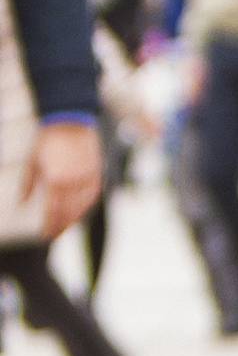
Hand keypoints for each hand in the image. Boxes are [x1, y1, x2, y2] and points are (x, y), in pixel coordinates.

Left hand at [32, 119, 102, 239]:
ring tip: (65, 226)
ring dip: (73, 219)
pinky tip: (79, 211)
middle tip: (54, 235)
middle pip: (68, 213)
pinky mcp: (96, 173)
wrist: (70, 120)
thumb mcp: (33, 162)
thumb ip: (28, 184)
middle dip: (60, 226)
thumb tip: (23, 202)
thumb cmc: (48, 140)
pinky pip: (92, 196)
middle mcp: (73, 182)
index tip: (45, 234)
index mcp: (55, 180)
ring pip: (82, 207)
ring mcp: (87, 178)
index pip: (53, 211)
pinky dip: (85, 206)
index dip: (49, 225)